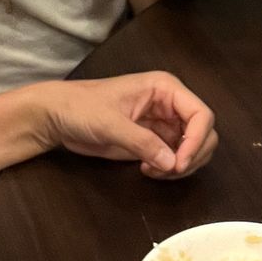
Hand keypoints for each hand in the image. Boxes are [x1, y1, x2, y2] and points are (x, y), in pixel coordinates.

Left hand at [25, 72, 217, 178]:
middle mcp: (170, 105)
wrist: (57, 118)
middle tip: (169, 171)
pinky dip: (169, 169)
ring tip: (156, 171)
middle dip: (192, 155)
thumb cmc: (81, 108)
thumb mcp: (110, 124)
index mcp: (165, 89)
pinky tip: (148, 170)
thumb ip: (142, 142)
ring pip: (193, 148)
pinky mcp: (154, 141)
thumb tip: (172, 163)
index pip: (201, 114)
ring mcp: (163, 124)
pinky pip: (175, 157)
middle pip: (204, 132)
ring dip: (182, 164)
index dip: (197, 140)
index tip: (179, 164)